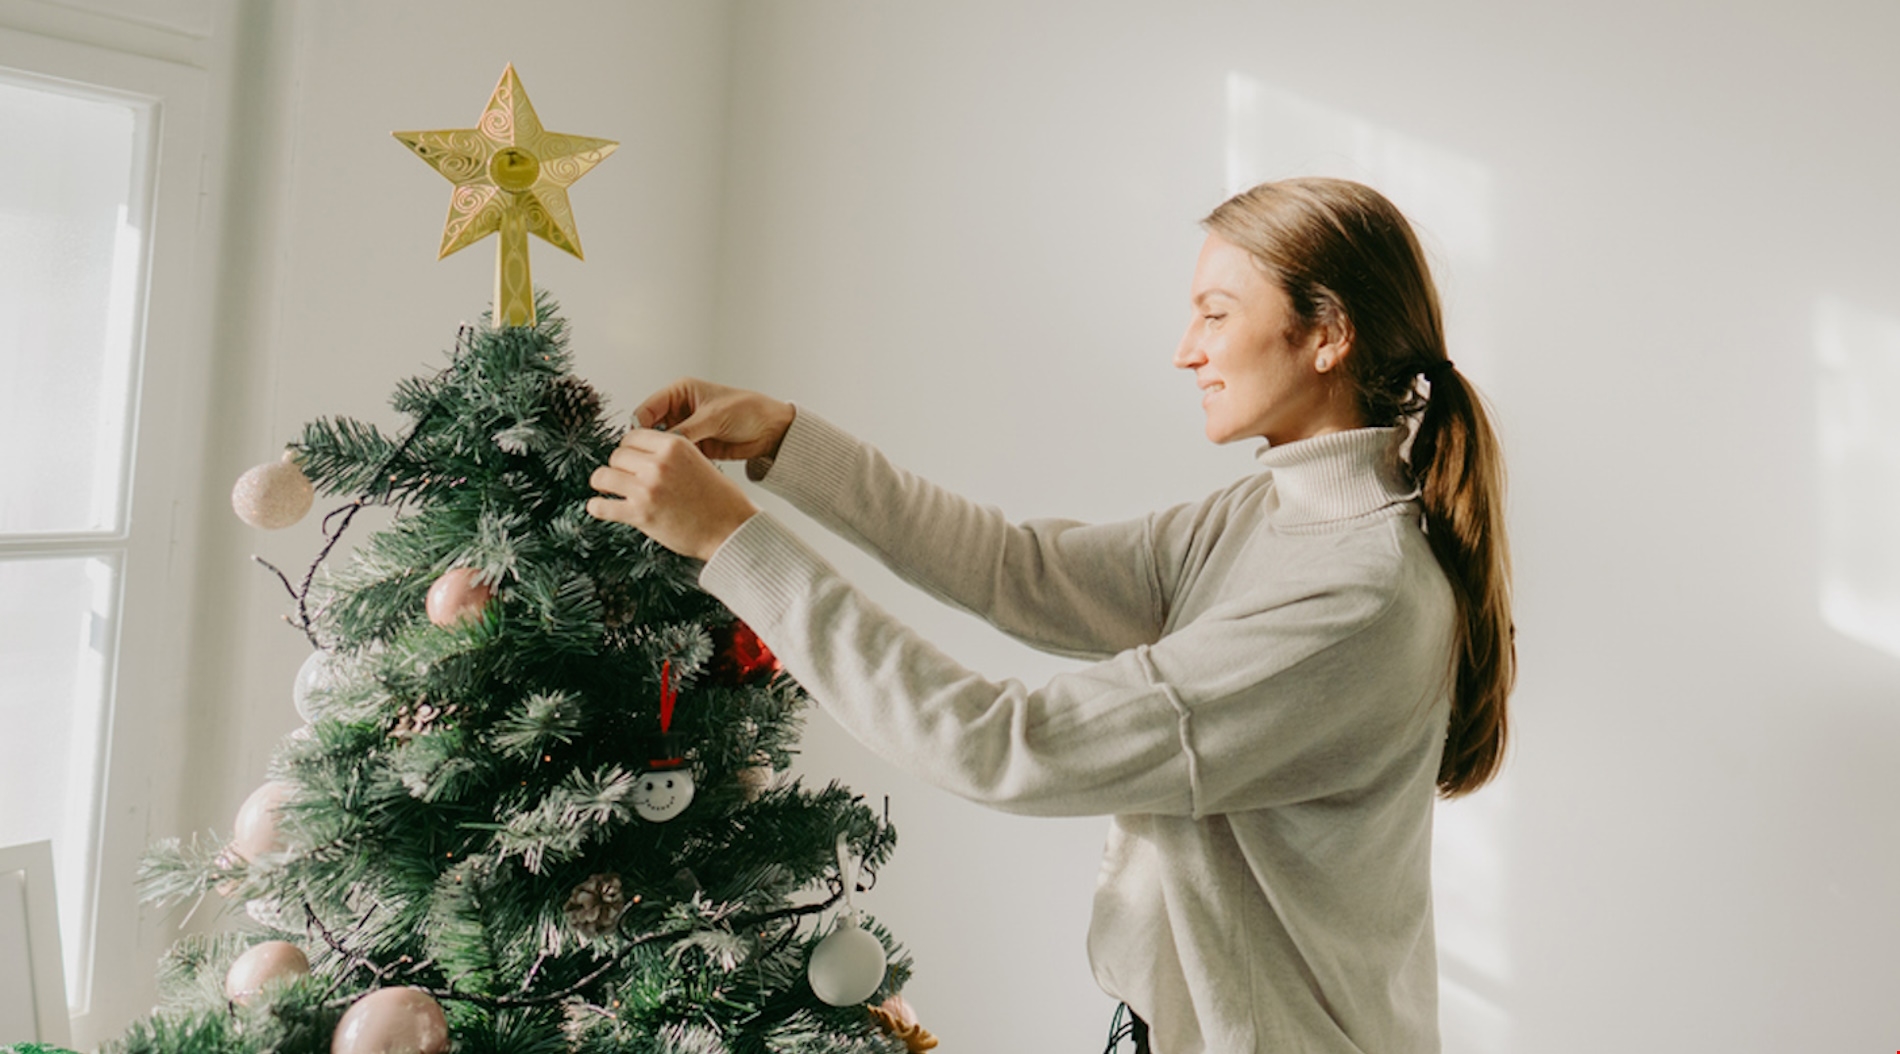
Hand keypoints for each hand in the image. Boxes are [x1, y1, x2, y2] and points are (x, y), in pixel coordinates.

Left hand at [586, 429, 758, 560]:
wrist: (730, 530)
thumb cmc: (720, 501)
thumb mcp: (698, 462)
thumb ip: (670, 456)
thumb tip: (642, 456)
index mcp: (674, 446)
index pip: (632, 436)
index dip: (629, 448)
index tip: (629, 458)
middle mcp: (657, 464)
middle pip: (616, 455)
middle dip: (618, 466)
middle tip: (623, 477)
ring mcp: (647, 489)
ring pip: (603, 476)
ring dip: (604, 483)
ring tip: (608, 489)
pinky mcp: (640, 514)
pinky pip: (602, 506)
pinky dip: (598, 507)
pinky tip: (599, 506)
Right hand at [634, 378, 795, 461]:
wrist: (771, 430)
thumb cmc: (748, 410)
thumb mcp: (713, 417)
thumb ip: (686, 431)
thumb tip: (662, 445)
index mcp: (680, 392)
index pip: (648, 409)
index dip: (640, 427)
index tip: (637, 445)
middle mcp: (680, 410)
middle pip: (651, 429)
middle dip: (648, 445)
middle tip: (645, 461)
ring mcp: (686, 429)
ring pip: (662, 446)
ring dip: (661, 456)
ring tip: (659, 469)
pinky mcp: (695, 447)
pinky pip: (677, 456)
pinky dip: (674, 464)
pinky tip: (673, 473)